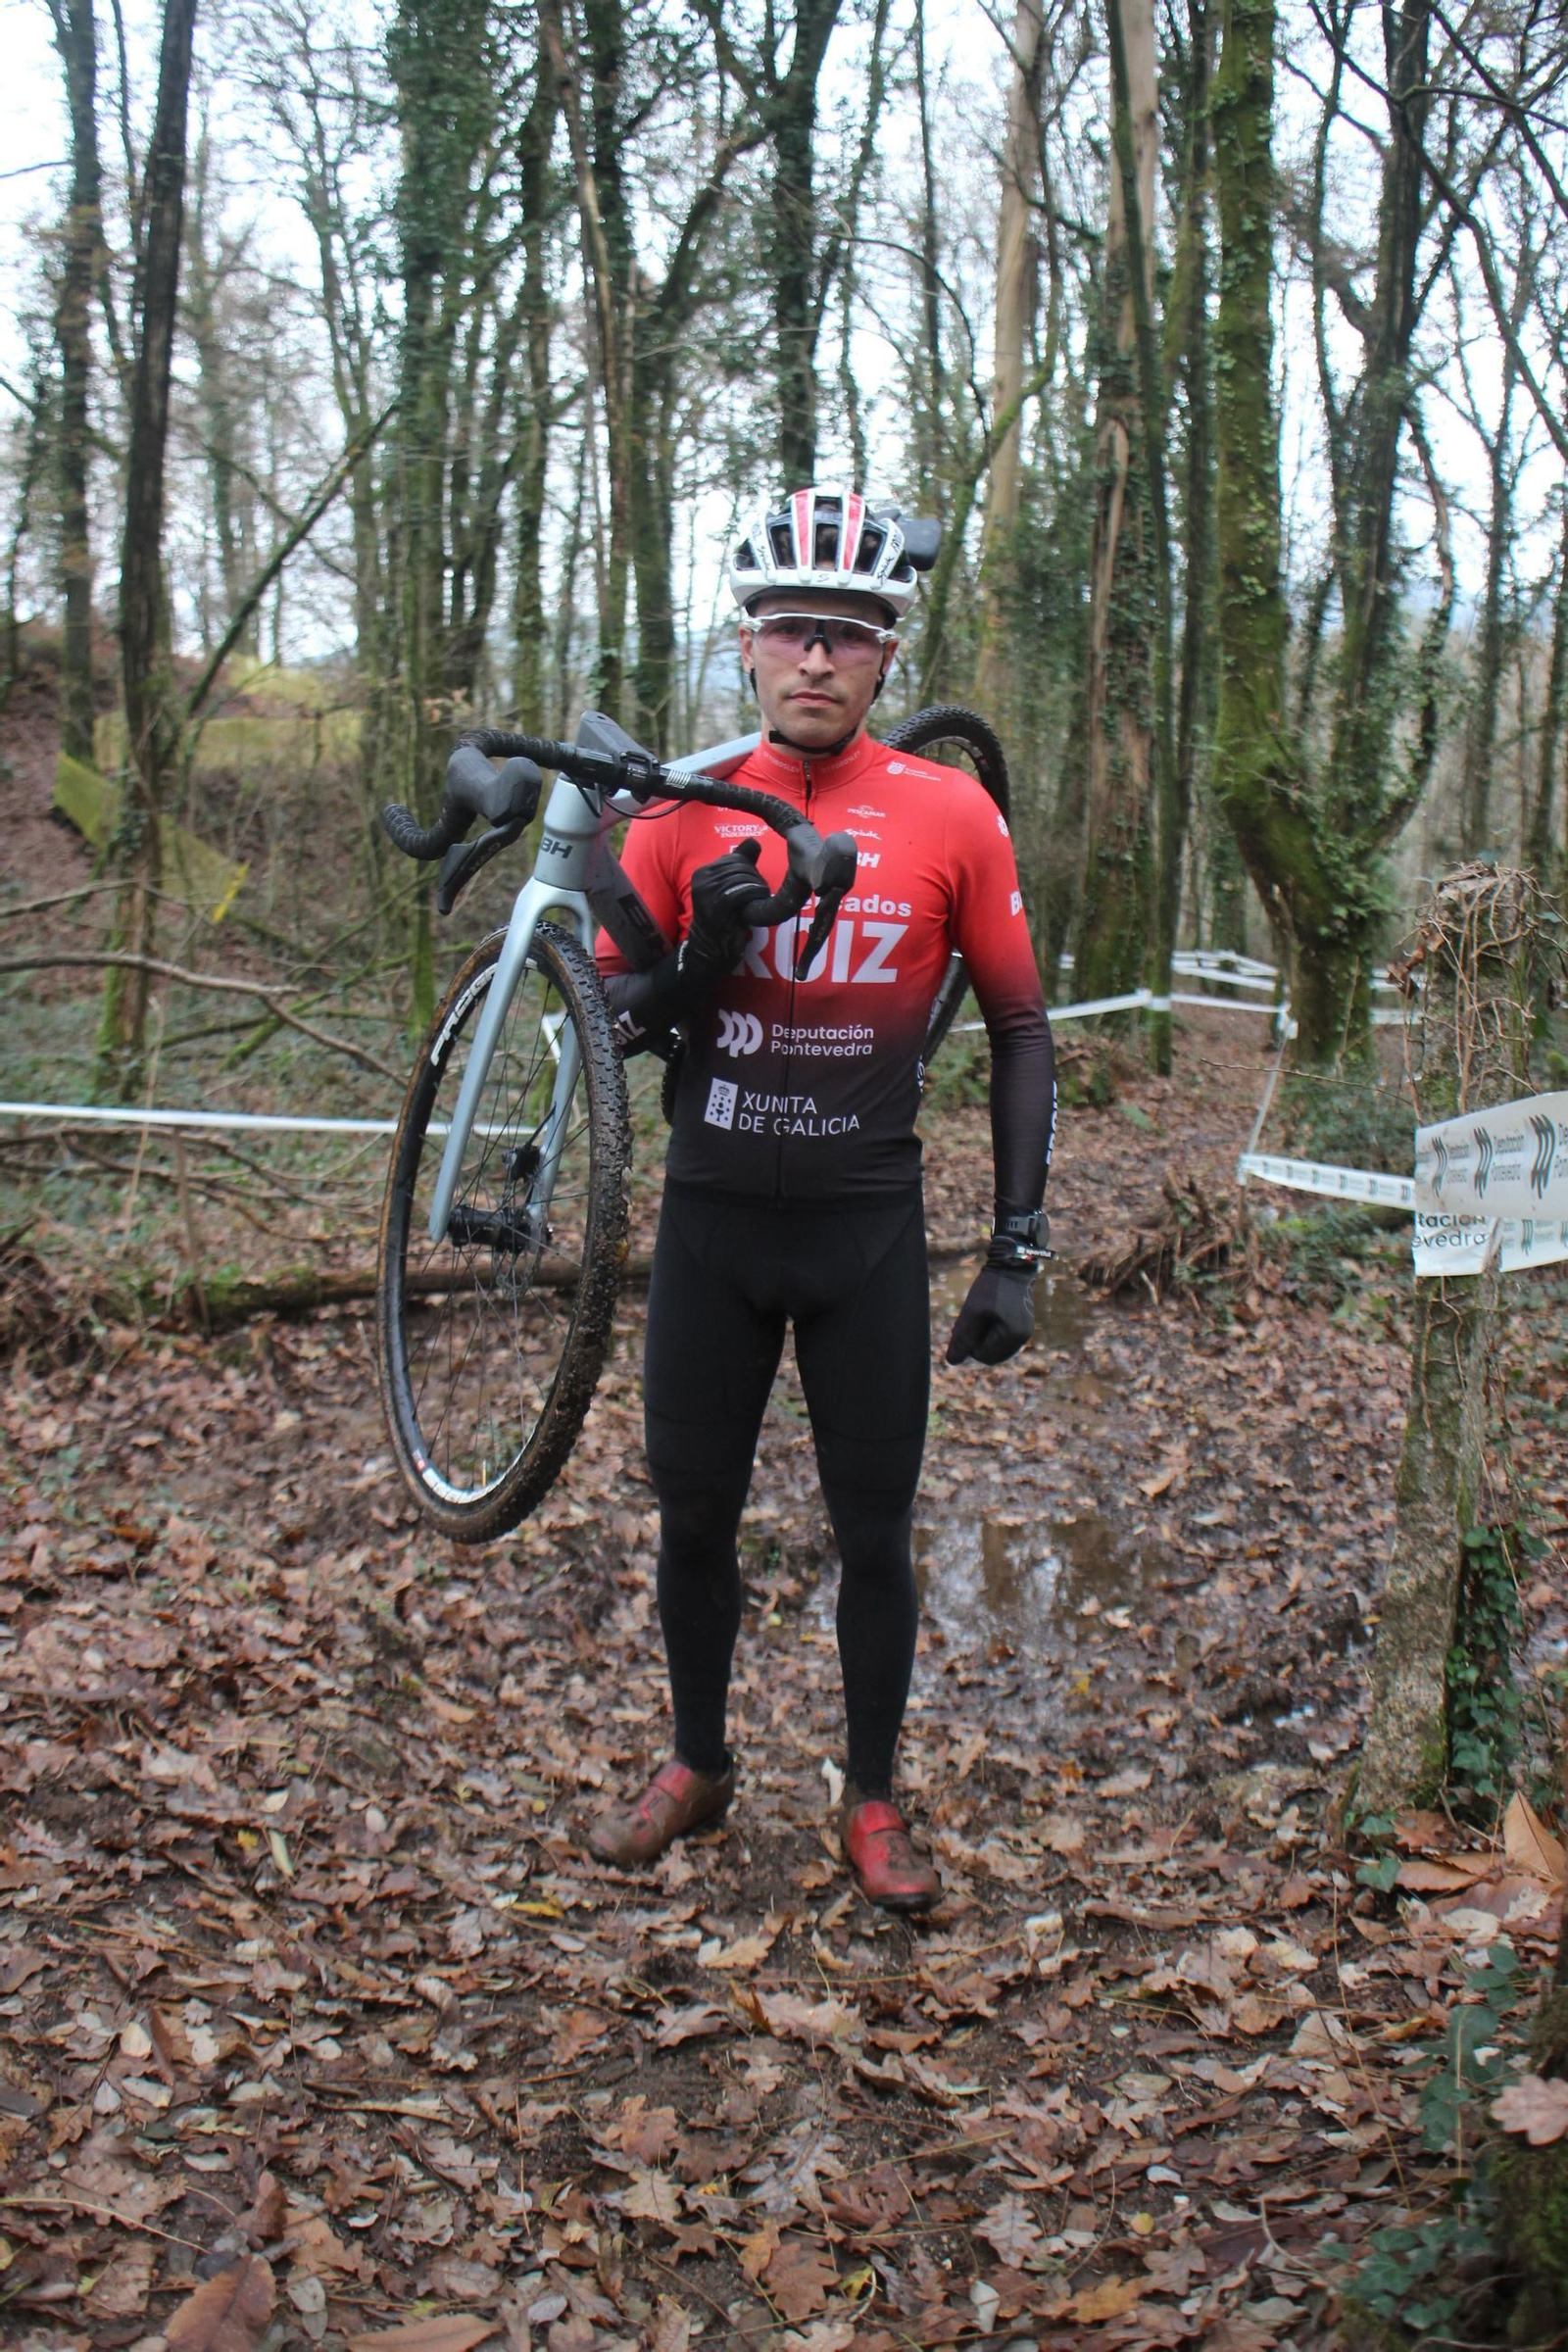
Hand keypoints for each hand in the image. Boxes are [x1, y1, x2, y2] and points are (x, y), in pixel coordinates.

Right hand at [681, 840, 768, 989]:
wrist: (710, 952)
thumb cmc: (724, 921)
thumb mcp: (730, 890)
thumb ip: (740, 865)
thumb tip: (753, 842)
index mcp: (703, 872)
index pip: (736, 857)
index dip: (750, 872)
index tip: (750, 888)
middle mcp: (702, 877)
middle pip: (741, 866)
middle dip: (755, 880)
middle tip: (756, 897)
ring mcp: (707, 891)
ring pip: (744, 877)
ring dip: (757, 890)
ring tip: (755, 903)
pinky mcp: (716, 904)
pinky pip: (743, 891)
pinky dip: (754, 897)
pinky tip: (752, 908)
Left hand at [945, 1210, 1049, 1365]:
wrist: (1011, 1264)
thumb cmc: (991, 1286)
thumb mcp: (972, 1311)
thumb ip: (962, 1338)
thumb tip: (952, 1362)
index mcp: (1013, 1336)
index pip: (982, 1355)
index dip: (969, 1341)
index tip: (967, 1320)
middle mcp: (1023, 1338)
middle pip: (989, 1355)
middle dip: (976, 1340)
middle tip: (972, 1318)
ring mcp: (1024, 1332)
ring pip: (995, 1348)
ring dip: (983, 1336)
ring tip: (980, 1315)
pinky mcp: (1022, 1325)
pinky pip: (1001, 1339)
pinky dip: (991, 1331)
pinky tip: (987, 1314)